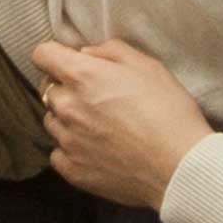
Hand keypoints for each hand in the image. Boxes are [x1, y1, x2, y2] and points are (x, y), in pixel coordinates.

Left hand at [30, 35, 211, 208]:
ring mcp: (68, 142)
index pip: (42, 54)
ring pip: (53, 122)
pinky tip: (96, 150)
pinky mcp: (73, 171)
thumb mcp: (148, 66)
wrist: (180, 167)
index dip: (56, 55)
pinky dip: (72, 150)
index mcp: (82, 76)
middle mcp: (67, 107)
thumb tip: (86, 53)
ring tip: (100, 126)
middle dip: (66, 88)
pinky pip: (58, 154)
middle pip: (48, 89)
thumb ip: (110, 51)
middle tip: (96, 97)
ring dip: (68, 119)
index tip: (72, 62)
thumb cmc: (169, 112)